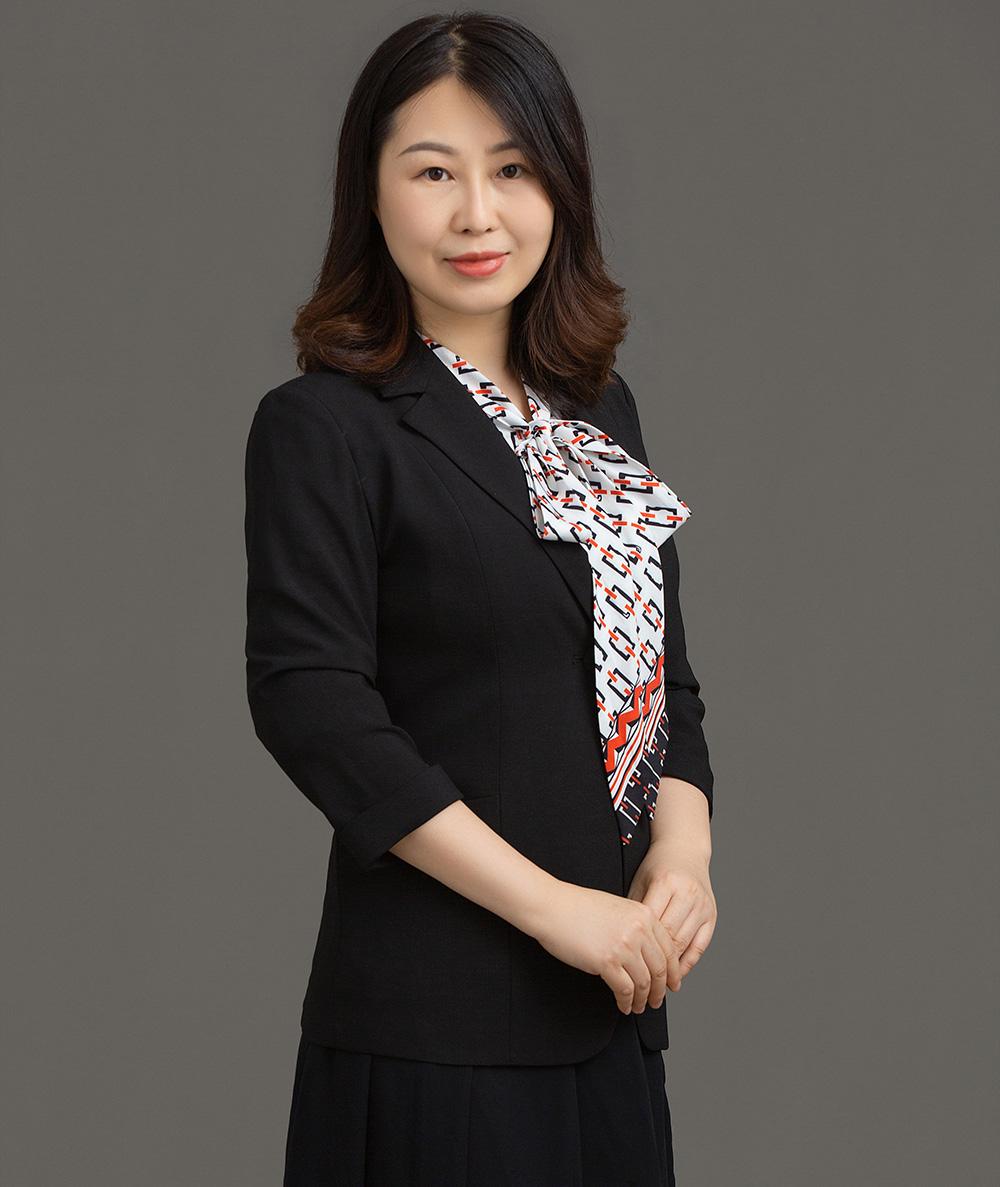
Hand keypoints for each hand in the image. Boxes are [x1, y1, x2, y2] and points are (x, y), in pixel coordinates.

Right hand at [529, 881, 682, 1014]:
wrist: (551, 906)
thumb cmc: (577, 906)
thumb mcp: (617, 907)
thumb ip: (635, 925)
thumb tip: (646, 951)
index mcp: (643, 914)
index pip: (669, 948)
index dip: (673, 971)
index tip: (672, 982)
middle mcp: (638, 929)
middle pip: (660, 968)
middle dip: (661, 989)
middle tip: (657, 1000)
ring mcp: (624, 946)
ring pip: (645, 982)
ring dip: (643, 999)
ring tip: (640, 1006)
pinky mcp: (606, 962)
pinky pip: (625, 990)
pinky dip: (627, 1002)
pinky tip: (624, 1005)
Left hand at [627, 839, 716, 986]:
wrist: (684, 850)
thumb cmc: (656, 867)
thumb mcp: (640, 882)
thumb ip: (634, 911)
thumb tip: (622, 944)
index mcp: (665, 883)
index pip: (651, 925)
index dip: (640, 949)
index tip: (626, 967)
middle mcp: (687, 894)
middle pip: (670, 938)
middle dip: (655, 964)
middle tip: (642, 984)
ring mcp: (702, 905)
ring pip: (685, 944)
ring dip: (672, 968)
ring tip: (657, 986)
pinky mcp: (712, 914)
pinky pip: (700, 945)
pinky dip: (688, 963)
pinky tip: (676, 975)